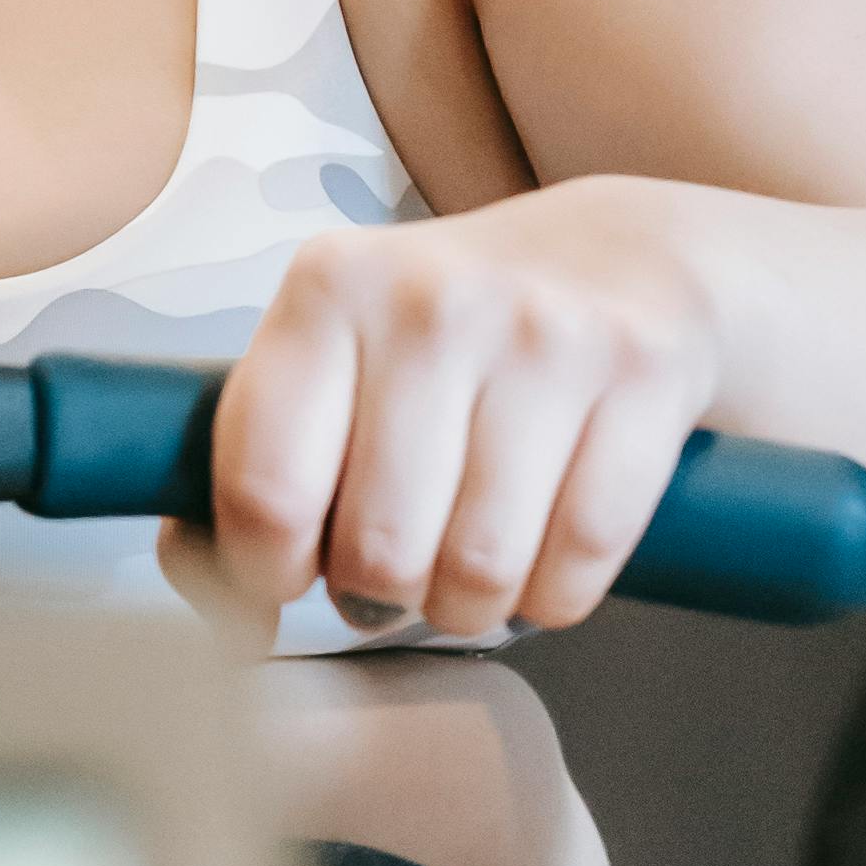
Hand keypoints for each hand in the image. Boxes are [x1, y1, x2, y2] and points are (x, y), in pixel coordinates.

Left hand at [199, 188, 723, 644]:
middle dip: (381, 595)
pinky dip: (555, 594)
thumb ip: (250, 469)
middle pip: (379, 550)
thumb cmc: (454, 336)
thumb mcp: (336, 359)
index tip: (291, 575)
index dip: (266, 571)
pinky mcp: (642, 374)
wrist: (627, 258)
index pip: (265, 487)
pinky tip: (543, 555)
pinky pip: (579, 562)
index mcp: (329, 286)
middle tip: (398, 569)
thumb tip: (222, 608)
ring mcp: (547, 333)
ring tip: (467, 567)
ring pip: (481, 568)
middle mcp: (433, 298)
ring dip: (470, 605)